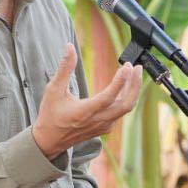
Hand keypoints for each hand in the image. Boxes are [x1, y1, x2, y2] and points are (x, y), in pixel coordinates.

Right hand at [31, 44, 141, 158]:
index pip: (109, 97)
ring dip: (132, 90)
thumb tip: (69, 47)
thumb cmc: (50, 114)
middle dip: (135, 85)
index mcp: (85, 112)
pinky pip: (121, 112)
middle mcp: (98, 120)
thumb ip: (64, 68)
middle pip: (126, 104)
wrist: (50, 140)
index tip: (127, 66)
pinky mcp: (105, 127)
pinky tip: (126, 86)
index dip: (120, 81)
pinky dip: (127, 97)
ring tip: (134, 73)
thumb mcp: (53, 89)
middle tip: (137, 68)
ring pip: (126, 108)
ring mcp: (104, 125)